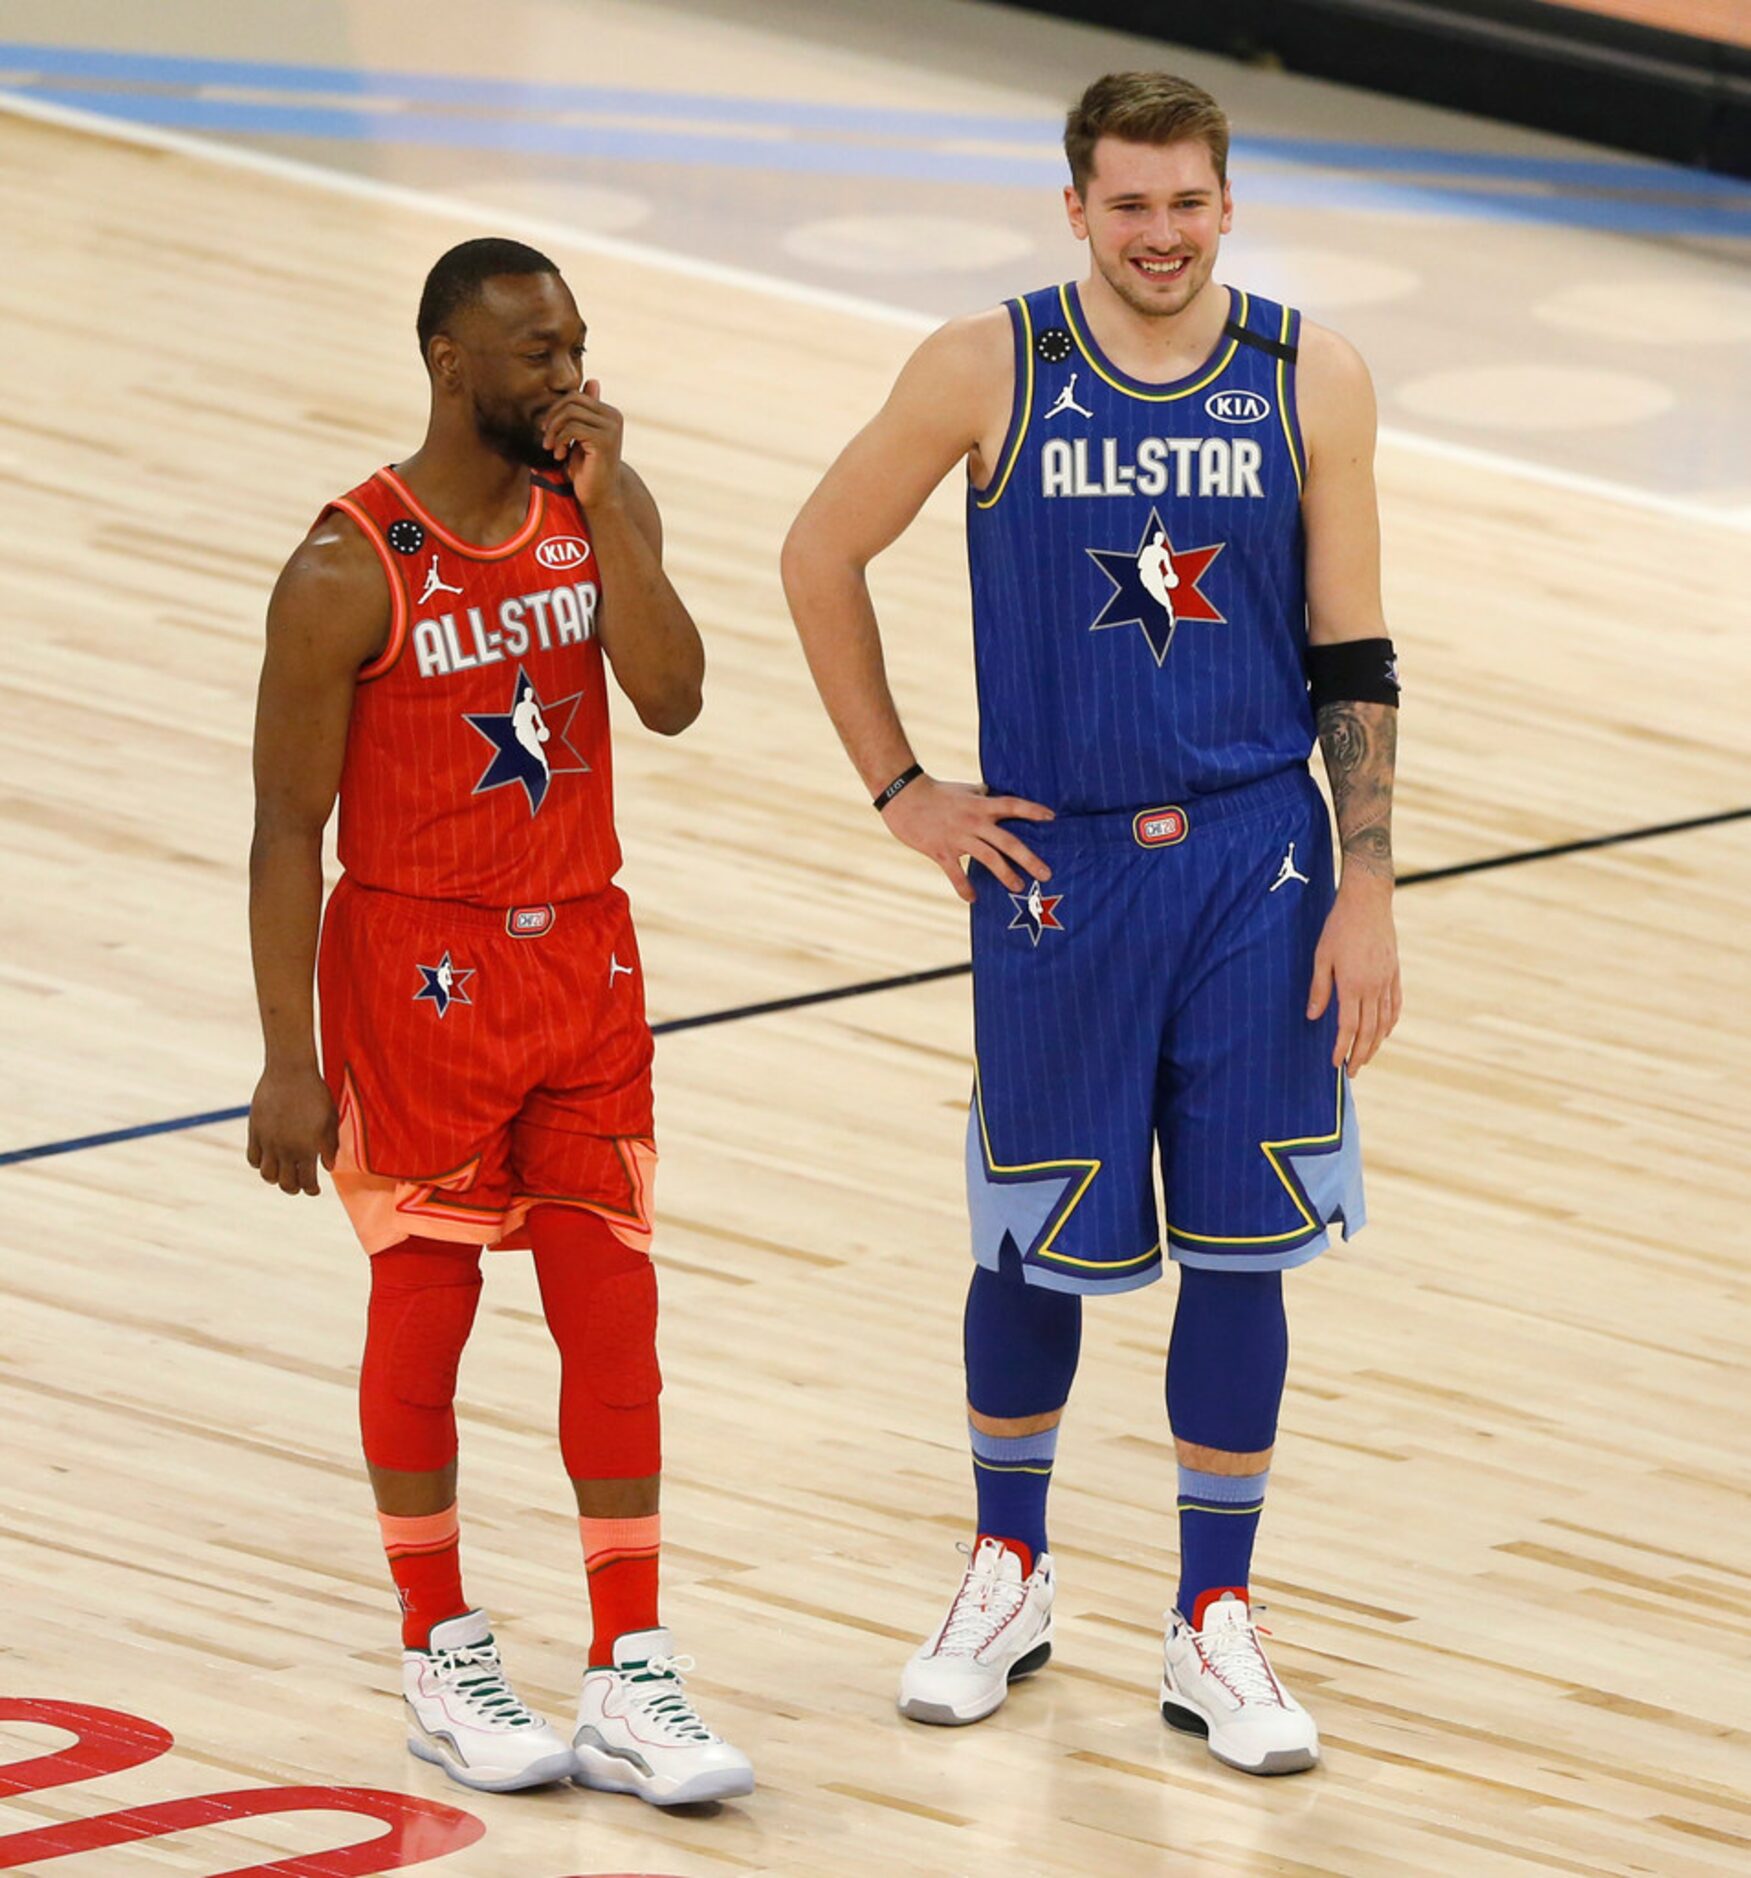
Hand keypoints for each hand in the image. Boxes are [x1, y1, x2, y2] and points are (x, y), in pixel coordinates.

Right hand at [247, 1063, 338, 1195]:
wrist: (290, 1071)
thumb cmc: (316, 1093)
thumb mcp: (330, 1119)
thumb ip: (330, 1145)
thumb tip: (329, 1167)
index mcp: (308, 1147)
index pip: (307, 1182)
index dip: (311, 1190)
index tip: (314, 1190)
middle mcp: (286, 1148)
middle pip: (285, 1184)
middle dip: (294, 1188)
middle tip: (299, 1184)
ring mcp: (268, 1141)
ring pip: (267, 1175)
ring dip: (275, 1178)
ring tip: (283, 1172)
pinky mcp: (255, 1131)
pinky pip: (253, 1158)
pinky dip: (260, 1163)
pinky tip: (269, 1159)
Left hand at [542, 379, 623, 509]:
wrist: (600, 497)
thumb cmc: (587, 469)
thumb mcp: (580, 437)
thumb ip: (583, 413)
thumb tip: (592, 381)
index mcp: (609, 413)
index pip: (575, 396)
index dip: (556, 410)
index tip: (548, 430)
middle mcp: (614, 417)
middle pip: (572, 400)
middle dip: (553, 418)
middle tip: (546, 439)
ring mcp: (610, 428)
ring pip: (570, 413)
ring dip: (554, 431)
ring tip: (552, 449)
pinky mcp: (604, 440)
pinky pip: (572, 428)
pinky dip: (559, 441)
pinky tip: (560, 456)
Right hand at [880, 774, 1053, 903]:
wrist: (904, 795)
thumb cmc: (936, 792)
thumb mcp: (964, 790)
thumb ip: (981, 795)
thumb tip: (992, 792)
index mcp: (981, 805)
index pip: (1012, 805)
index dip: (1032, 810)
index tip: (1052, 818)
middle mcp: (974, 822)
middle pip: (1008, 841)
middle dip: (1028, 859)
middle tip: (1046, 874)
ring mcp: (958, 838)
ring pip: (988, 858)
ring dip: (1005, 875)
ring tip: (1019, 887)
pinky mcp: (941, 851)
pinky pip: (956, 873)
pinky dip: (965, 887)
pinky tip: (973, 899)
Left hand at [1306, 880, 1401, 1071]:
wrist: (1368, 903)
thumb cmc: (1339, 928)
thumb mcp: (1321, 957)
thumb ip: (1319, 989)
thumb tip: (1313, 1017)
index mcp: (1353, 985)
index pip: (1348, 1027)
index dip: (1342, 1048)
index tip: (1335, 1063)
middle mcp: (1373, 987)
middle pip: (1368, 1031)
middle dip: (1360, 1054)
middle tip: (1352, 1072)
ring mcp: (1387, 981)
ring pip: (1384, 1022)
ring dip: (1375, 1044)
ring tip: (1366, 1058)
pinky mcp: (1395, 973)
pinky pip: (1395, 1006)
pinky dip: (1389, 1024)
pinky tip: (1384, 1033)